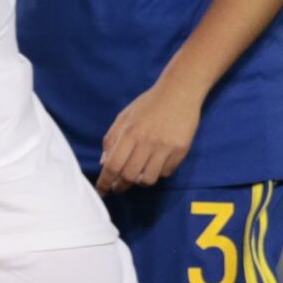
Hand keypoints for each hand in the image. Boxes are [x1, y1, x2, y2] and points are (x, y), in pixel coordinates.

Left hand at [96, 79, 203, 193]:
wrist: (180, 92)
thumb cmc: (149, 104)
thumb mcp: (124, 116)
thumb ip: (112, 138)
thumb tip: (104, 163)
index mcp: (130, 133)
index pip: (113, 165)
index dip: (105, 182)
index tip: (102, 191)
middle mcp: (147, 142)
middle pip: (129, 176)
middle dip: (121, 185)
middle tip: (119, 186)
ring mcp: (165, 147)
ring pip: (148, 179)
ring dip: (140, 181)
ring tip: (138, 175)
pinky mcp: (181, 151)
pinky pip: (166, 172)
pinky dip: (159, 173)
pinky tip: (156, 164)